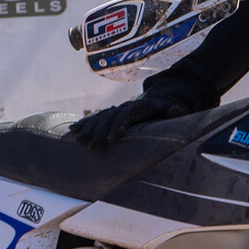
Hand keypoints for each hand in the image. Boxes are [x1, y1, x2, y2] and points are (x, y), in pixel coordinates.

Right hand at [71, 93, 190, 149]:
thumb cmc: (168, 110)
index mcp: (139, 107)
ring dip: (89, 130)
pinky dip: (84, 123)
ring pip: (99, 119)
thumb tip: (174, 110)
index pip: (126, 116)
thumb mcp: (175, 109)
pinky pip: (95, 118)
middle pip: (109, 119)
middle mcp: (124, 107)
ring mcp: (116, 110)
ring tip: (79, 142)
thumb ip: (176, 111)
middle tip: (92, 147)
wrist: (158, 101)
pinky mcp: (111, 114)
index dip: (118, 127)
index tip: (111, 139)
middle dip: (99, 133)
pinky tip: (73, 129)